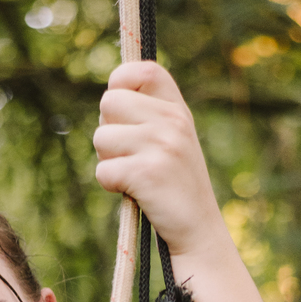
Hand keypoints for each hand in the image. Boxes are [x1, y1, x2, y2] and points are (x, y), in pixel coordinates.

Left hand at [93, 61, 232, 261]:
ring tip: (135, 176)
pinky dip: (111, 186)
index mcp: (178, 109)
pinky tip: (134, 193)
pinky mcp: (147, 174)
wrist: (199, 233)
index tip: (121, 110)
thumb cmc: (176, 187)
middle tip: (129, 155)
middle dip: (108, 130)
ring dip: (108, 161)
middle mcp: (172, 121)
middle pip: (108, 102)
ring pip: (101, 138)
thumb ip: (148, 115)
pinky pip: (103, 171)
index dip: (120, 82)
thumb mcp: (173, 141)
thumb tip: (108, 97)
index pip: (141, 69)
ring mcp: (162, 146)